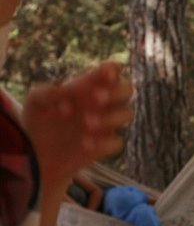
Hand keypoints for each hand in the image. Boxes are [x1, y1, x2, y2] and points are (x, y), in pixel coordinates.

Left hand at [21, 61, 132, 186]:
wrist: (35, 155)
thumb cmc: (38, 121)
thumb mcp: (35, 103)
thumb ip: (45, 92)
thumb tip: (64, 92)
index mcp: (88, 86)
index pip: (111, 71)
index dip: (112, 70)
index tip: (106, 74)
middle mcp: (101, 103)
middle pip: (127, 89)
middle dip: (115, 92)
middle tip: (96, 98)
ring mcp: (105, 125)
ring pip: (127, 113)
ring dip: (111, 116)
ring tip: (86, 123)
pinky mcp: (103, 147)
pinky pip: (117, 142)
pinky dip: (103, 143)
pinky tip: (84, 144)